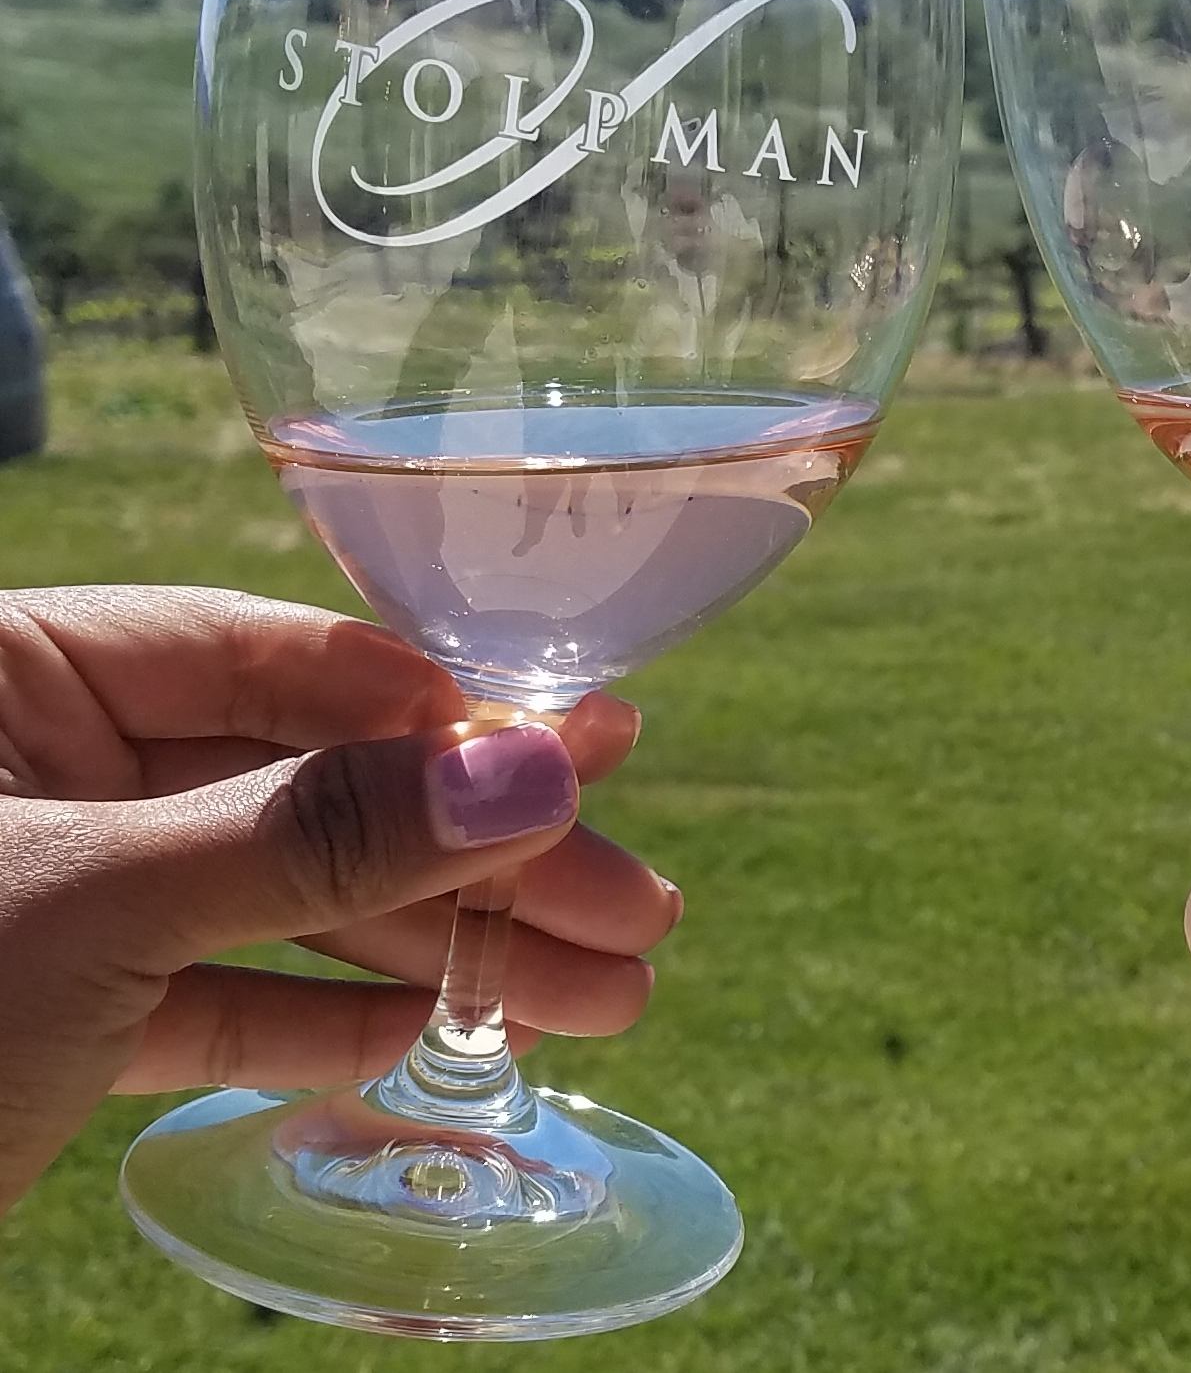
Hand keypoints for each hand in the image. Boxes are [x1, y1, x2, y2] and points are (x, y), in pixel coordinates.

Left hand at [0, 586, 680, 1217]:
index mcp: (18, 671)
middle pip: (302, 786)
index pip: (271, 656)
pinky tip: (441, 1030)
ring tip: (597, 996)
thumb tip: (532, 775)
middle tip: (633, 904)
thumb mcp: (97, 903)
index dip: (437, 709)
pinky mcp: (42, 1020)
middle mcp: (41, 764)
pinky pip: (209, 999)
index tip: (581, 755)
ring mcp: (48, 892)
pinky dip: (321, 1021)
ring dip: (434, 952)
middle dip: (473, 858)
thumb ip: (313, 835)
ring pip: (274, 902)